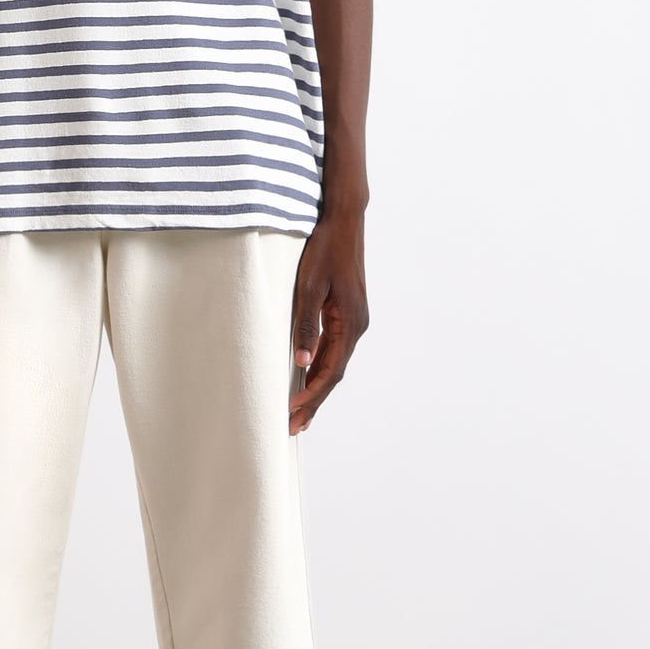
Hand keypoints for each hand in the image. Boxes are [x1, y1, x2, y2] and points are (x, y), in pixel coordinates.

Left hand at [289, 213, 368, 432]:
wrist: (344, 221)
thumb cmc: (325, 250)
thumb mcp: (309, 286)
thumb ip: (306, 325)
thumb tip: (301, 362)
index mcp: (351, 322)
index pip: (330, 371)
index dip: (311, 395)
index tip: (292, 413)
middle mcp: (357, 325)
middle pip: (334, 373)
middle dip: (314, 401)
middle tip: (294, 427)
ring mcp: (354, 320)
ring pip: (334, 362)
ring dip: (316, 387)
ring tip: (298, 412)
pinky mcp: (347, 312)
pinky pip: (334, 348)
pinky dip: (319, 367)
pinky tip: (305, 377)